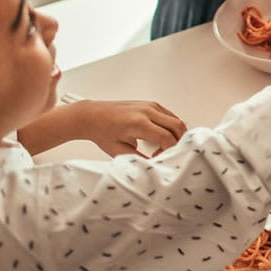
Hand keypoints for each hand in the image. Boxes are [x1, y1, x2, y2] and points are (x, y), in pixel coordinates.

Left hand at [71, 99, 187, 156]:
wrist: (91, 116)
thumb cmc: (102, 132)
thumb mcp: (119, 152)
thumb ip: (139, 160)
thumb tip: (154, 166)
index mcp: (138, 123)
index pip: (167, 138)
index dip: (170, 151)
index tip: (164, 159)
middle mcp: (146, 111)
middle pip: (177, 126)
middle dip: (179, 142)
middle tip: (168, 153)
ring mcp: (150, 105)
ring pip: (176, 120)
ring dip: (175, 135)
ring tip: (160, 146)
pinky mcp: (151, 104)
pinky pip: (169, 115)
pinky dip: (170, 127)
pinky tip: (158, 137)